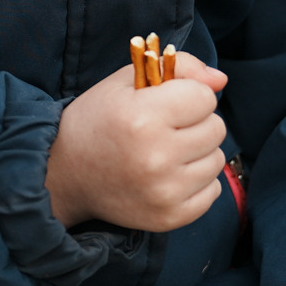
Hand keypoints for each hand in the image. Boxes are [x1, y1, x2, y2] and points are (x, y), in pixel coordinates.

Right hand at [45, 51, 229, 232]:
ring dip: (198, 152)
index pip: (205, 98)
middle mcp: (156, 157)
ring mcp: (165, 192)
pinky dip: (197, 182)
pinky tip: (169, 176)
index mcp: (143, 117)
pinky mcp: (169, 217)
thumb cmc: (97, 121)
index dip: (188, 95)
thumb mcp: (126, 82)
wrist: (65, 175)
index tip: (168, 102)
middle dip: (196, 123)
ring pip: (217, 160)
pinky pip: (213, 192)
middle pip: (216, 129)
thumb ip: (178, 68)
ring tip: (167, 152)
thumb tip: (221, 79)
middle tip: (166, 128)